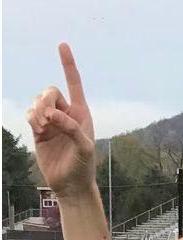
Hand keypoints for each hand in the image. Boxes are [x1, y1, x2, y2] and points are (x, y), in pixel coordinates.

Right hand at [26, 44, 95, 197]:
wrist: (71, 185)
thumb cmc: (84, 167)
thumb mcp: (85, 148)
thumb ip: (72, 129)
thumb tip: (52, 114)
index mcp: (82, 114)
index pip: (74, 84)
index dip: (68, 64)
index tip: (62, 45)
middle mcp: (67, 114)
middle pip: (50, 91)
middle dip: (45, 101)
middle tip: (47, 119)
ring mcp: (52, 122)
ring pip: (38, 101)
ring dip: (37, 111)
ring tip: (42, 129)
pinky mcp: (40, 130)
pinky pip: (30, 113)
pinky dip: (31, 118)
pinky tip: (38, 130)